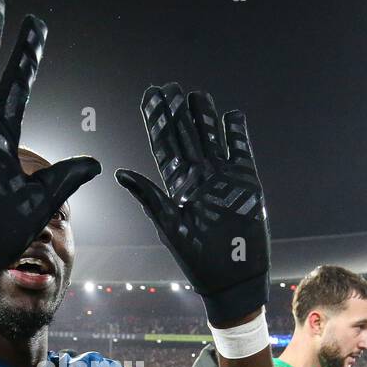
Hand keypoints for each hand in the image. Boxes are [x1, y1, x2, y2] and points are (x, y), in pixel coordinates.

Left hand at [116, 86, 269, 324]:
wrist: (231, 278)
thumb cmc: (197, 259)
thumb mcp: (169, 226)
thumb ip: (149, 197)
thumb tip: (120, 172)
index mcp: (176, 186)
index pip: (164, 145)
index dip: (157, 121)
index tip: (151, 97)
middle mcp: (198, 177)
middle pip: (186, 136)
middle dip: (177, 113)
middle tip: (169, 88)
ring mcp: (222, 177)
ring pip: (212, 138)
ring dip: (204, 117)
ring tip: (196, 95)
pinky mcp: (246, 182)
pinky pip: (241, 151)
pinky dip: (236, 133)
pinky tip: (231, 115)